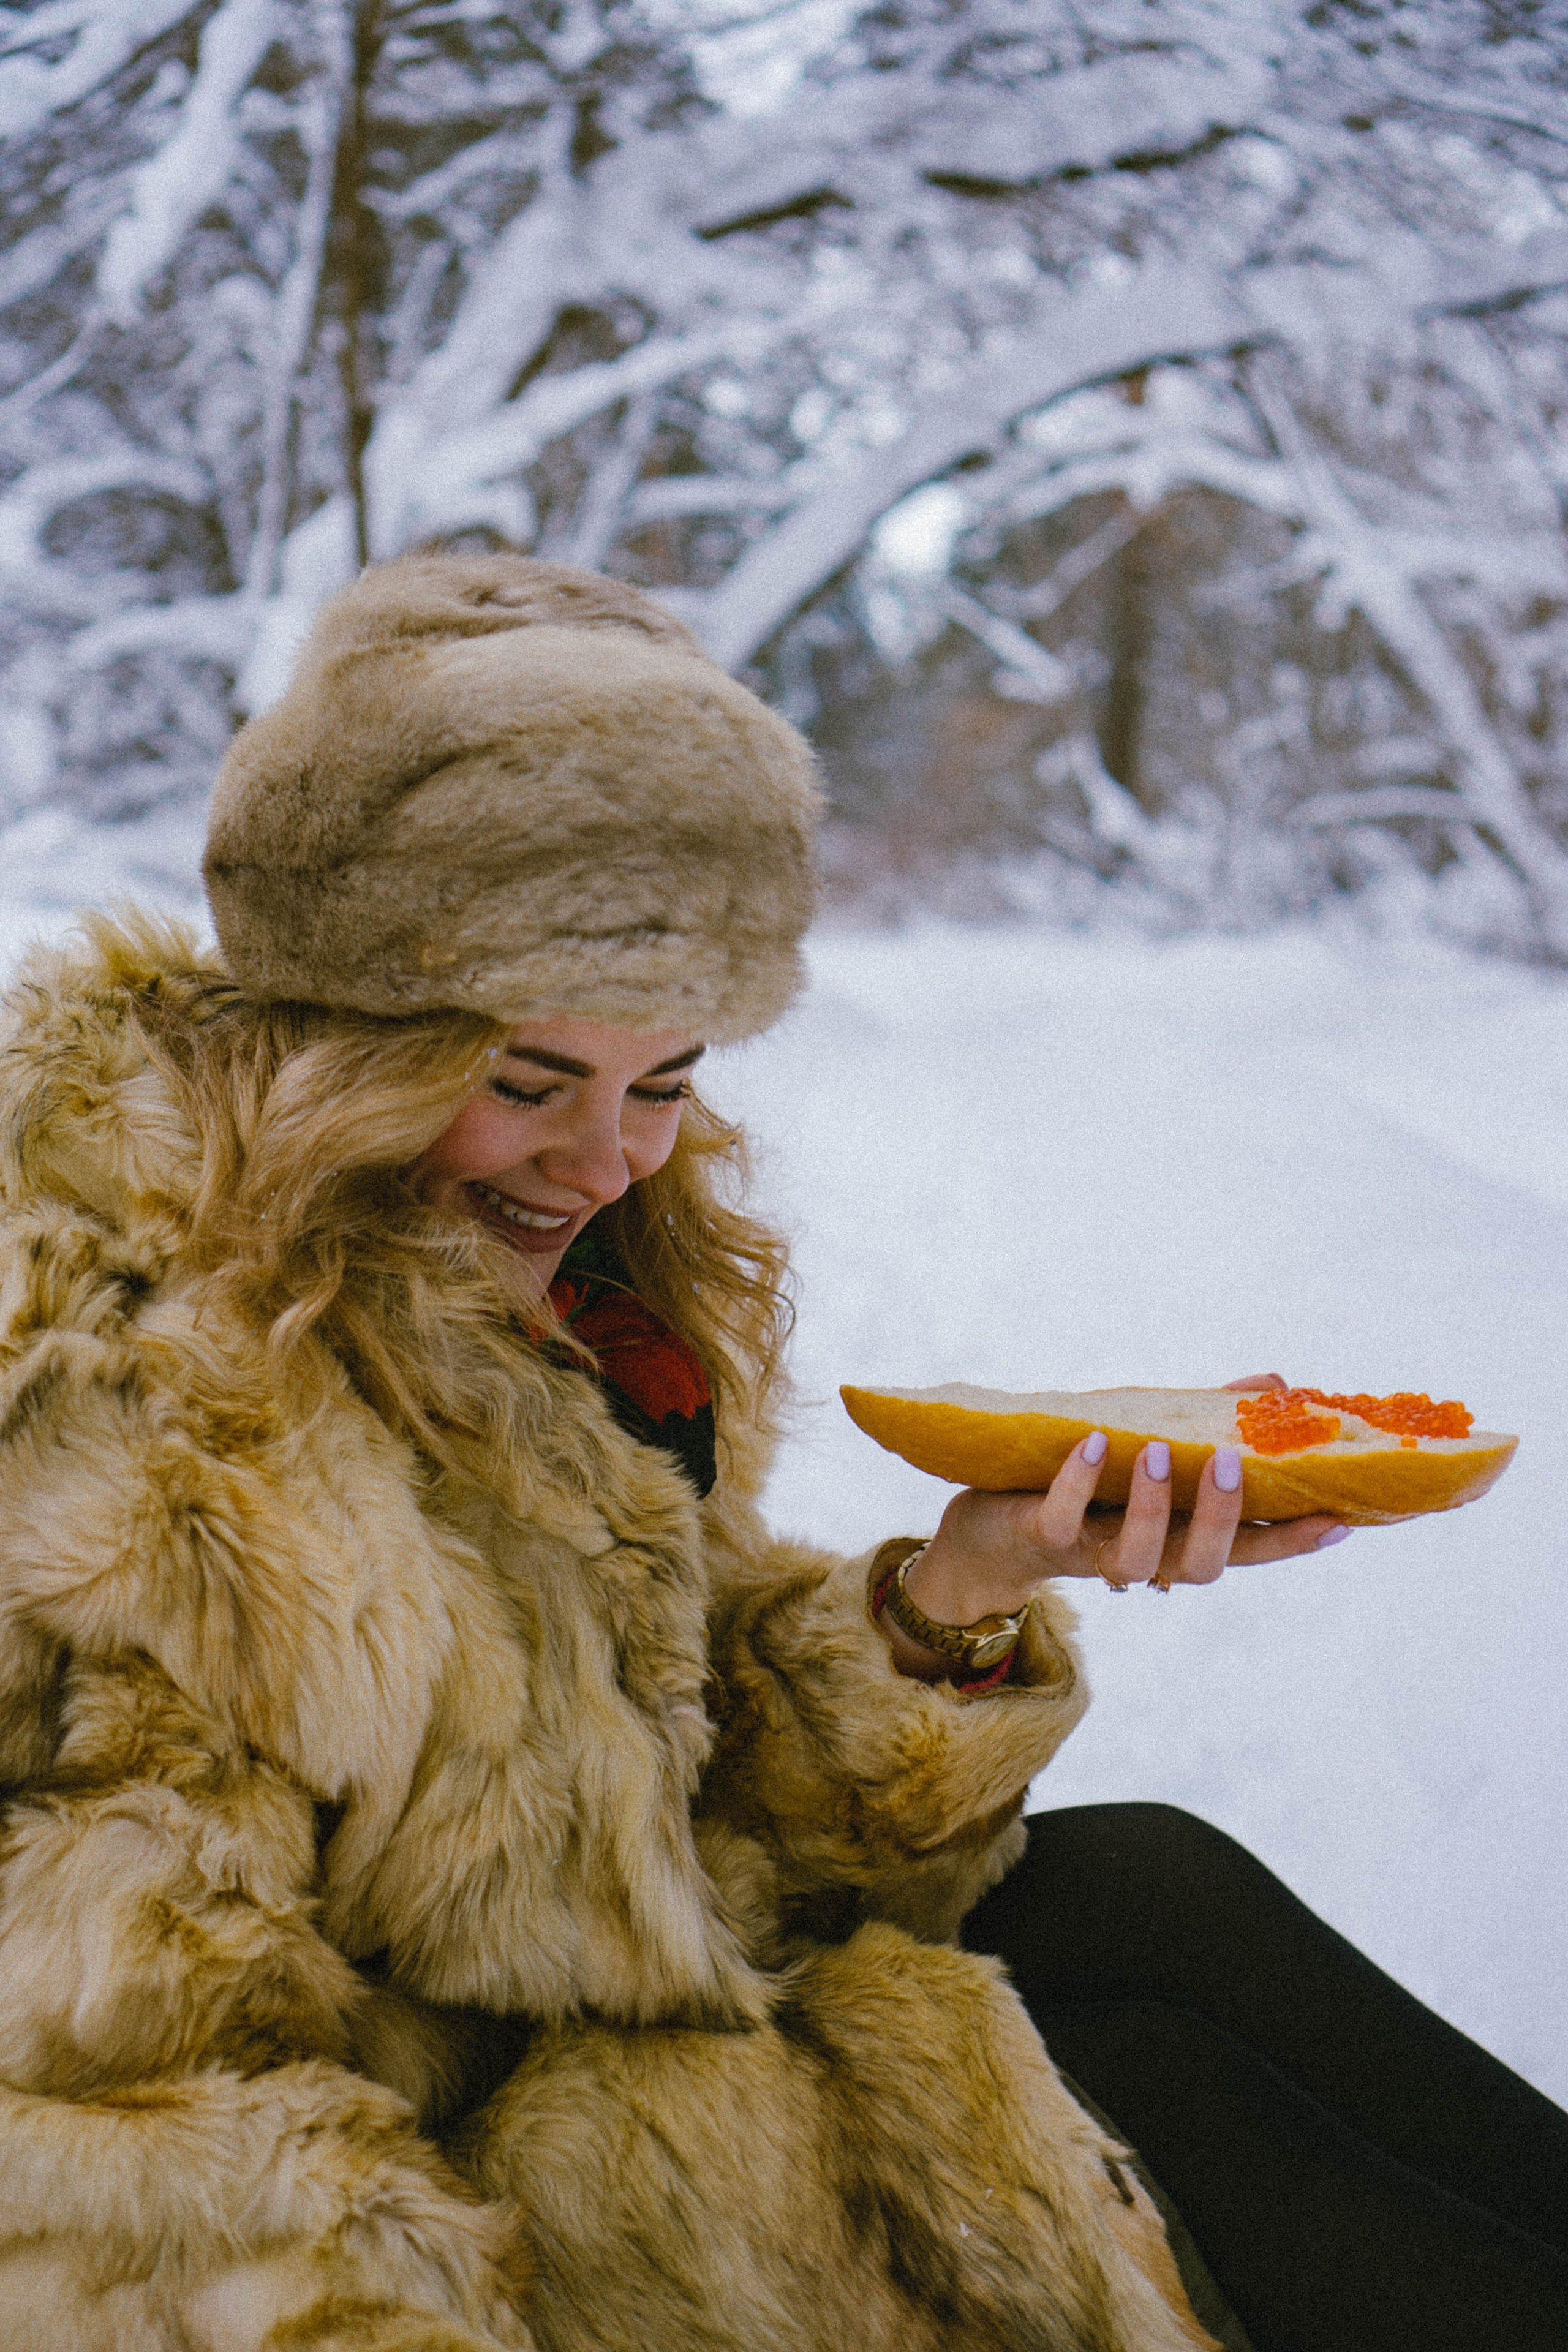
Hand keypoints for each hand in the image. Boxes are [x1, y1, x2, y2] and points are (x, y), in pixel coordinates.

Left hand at [886, 1369, 1345, 1676]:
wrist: (989, 1530)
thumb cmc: (1084, 1485)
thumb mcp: (1150, 1446)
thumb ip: (1209, 1418)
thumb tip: (1275, 1384)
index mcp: (1180, 1538)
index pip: (1249, 1549)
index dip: (1292, 1541)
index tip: (1340, 1520)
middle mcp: (1145, 1556)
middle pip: (1203, 1566)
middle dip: (1221, 1519)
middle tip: (1226, 1463)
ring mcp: (1092, 1553)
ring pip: (1138, 1557)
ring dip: (1153, 1505)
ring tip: (1157, 1451)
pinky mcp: (1040, 1539)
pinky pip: (1064, 1521)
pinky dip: (1079, 1483)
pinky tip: (1095, 1443)